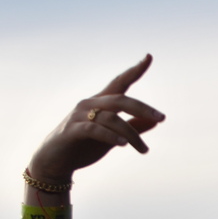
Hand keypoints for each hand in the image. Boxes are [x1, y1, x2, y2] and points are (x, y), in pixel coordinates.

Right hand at [27, 54, 164, 183]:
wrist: (55, 162)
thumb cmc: (85, 146)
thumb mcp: (114, 137)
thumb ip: (133, 128)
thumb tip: (154, 121)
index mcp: (101, 103)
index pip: (120, 82)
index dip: (134, 70)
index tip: (149, 57)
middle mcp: (90, 104)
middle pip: (121, 100)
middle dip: (143, 108)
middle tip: (161, 118)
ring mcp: (79, 116)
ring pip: (112, 119)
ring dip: (132, 135)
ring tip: (144, 150)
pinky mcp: (72, 130)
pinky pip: (95, 129)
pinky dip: (111, 136)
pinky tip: (124, 145)